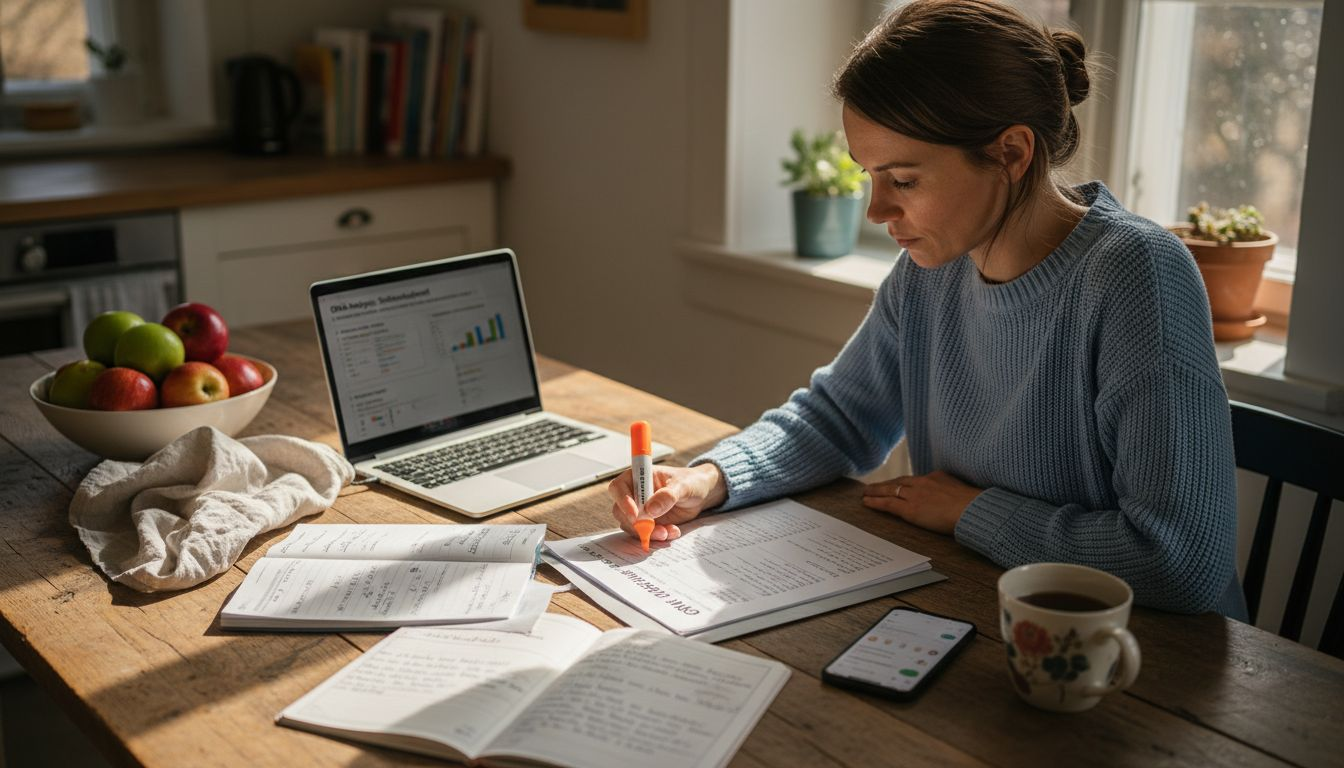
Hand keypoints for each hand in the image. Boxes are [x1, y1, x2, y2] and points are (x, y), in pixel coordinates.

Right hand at [607, 463, 726, 543]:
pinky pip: (646, 535)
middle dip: (636, 524)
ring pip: (632, 527)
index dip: (622, 501)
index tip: (636, 515)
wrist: (701, 494)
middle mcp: (635, 494)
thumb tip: (650, 510)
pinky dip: (658, 537)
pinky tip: (673, 532)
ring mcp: (641, 511)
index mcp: (638, 477)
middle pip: (621, 512)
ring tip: (669, 531)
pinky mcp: (649, 524)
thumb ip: (668, 495)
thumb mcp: (683, 485)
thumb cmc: (691, 482)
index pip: (618, 488)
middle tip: (656, 529)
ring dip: (649, 533)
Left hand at [861, 470, 981, 534]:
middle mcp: (923, 483)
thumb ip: (954, 493)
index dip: (903, 482)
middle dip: (885, 484)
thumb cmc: (976, 506)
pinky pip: (888, 504)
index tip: (897, 484)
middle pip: (899, 482)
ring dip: (876, 491)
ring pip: (890, 491)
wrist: (974, 510)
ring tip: (865, 493)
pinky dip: (876, 502)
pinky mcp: (910, 509)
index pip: (915, 479)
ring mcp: (915, 495)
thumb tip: (956, 500)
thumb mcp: (964, 492)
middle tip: (872, 486)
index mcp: (937, 477)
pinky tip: (866, 502)